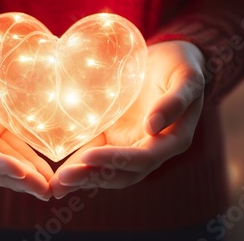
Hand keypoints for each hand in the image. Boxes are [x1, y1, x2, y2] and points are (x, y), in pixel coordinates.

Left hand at [50, 41, 205, 197]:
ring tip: (57, 184)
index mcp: (172, 140)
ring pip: (107, 170)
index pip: (142, 158)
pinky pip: (96, 154)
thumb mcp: (186, 78)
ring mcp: (130, 144)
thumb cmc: (180, 66)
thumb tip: (153, 128)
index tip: (88, 156)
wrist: (167, 59)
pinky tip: (58, 175)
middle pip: (122, 173)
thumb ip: (175, 101)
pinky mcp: (113, 136)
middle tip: (64, 179)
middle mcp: (150, 149)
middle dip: (93, 176)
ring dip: (83, 177)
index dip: (116, 160)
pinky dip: (79, 165)